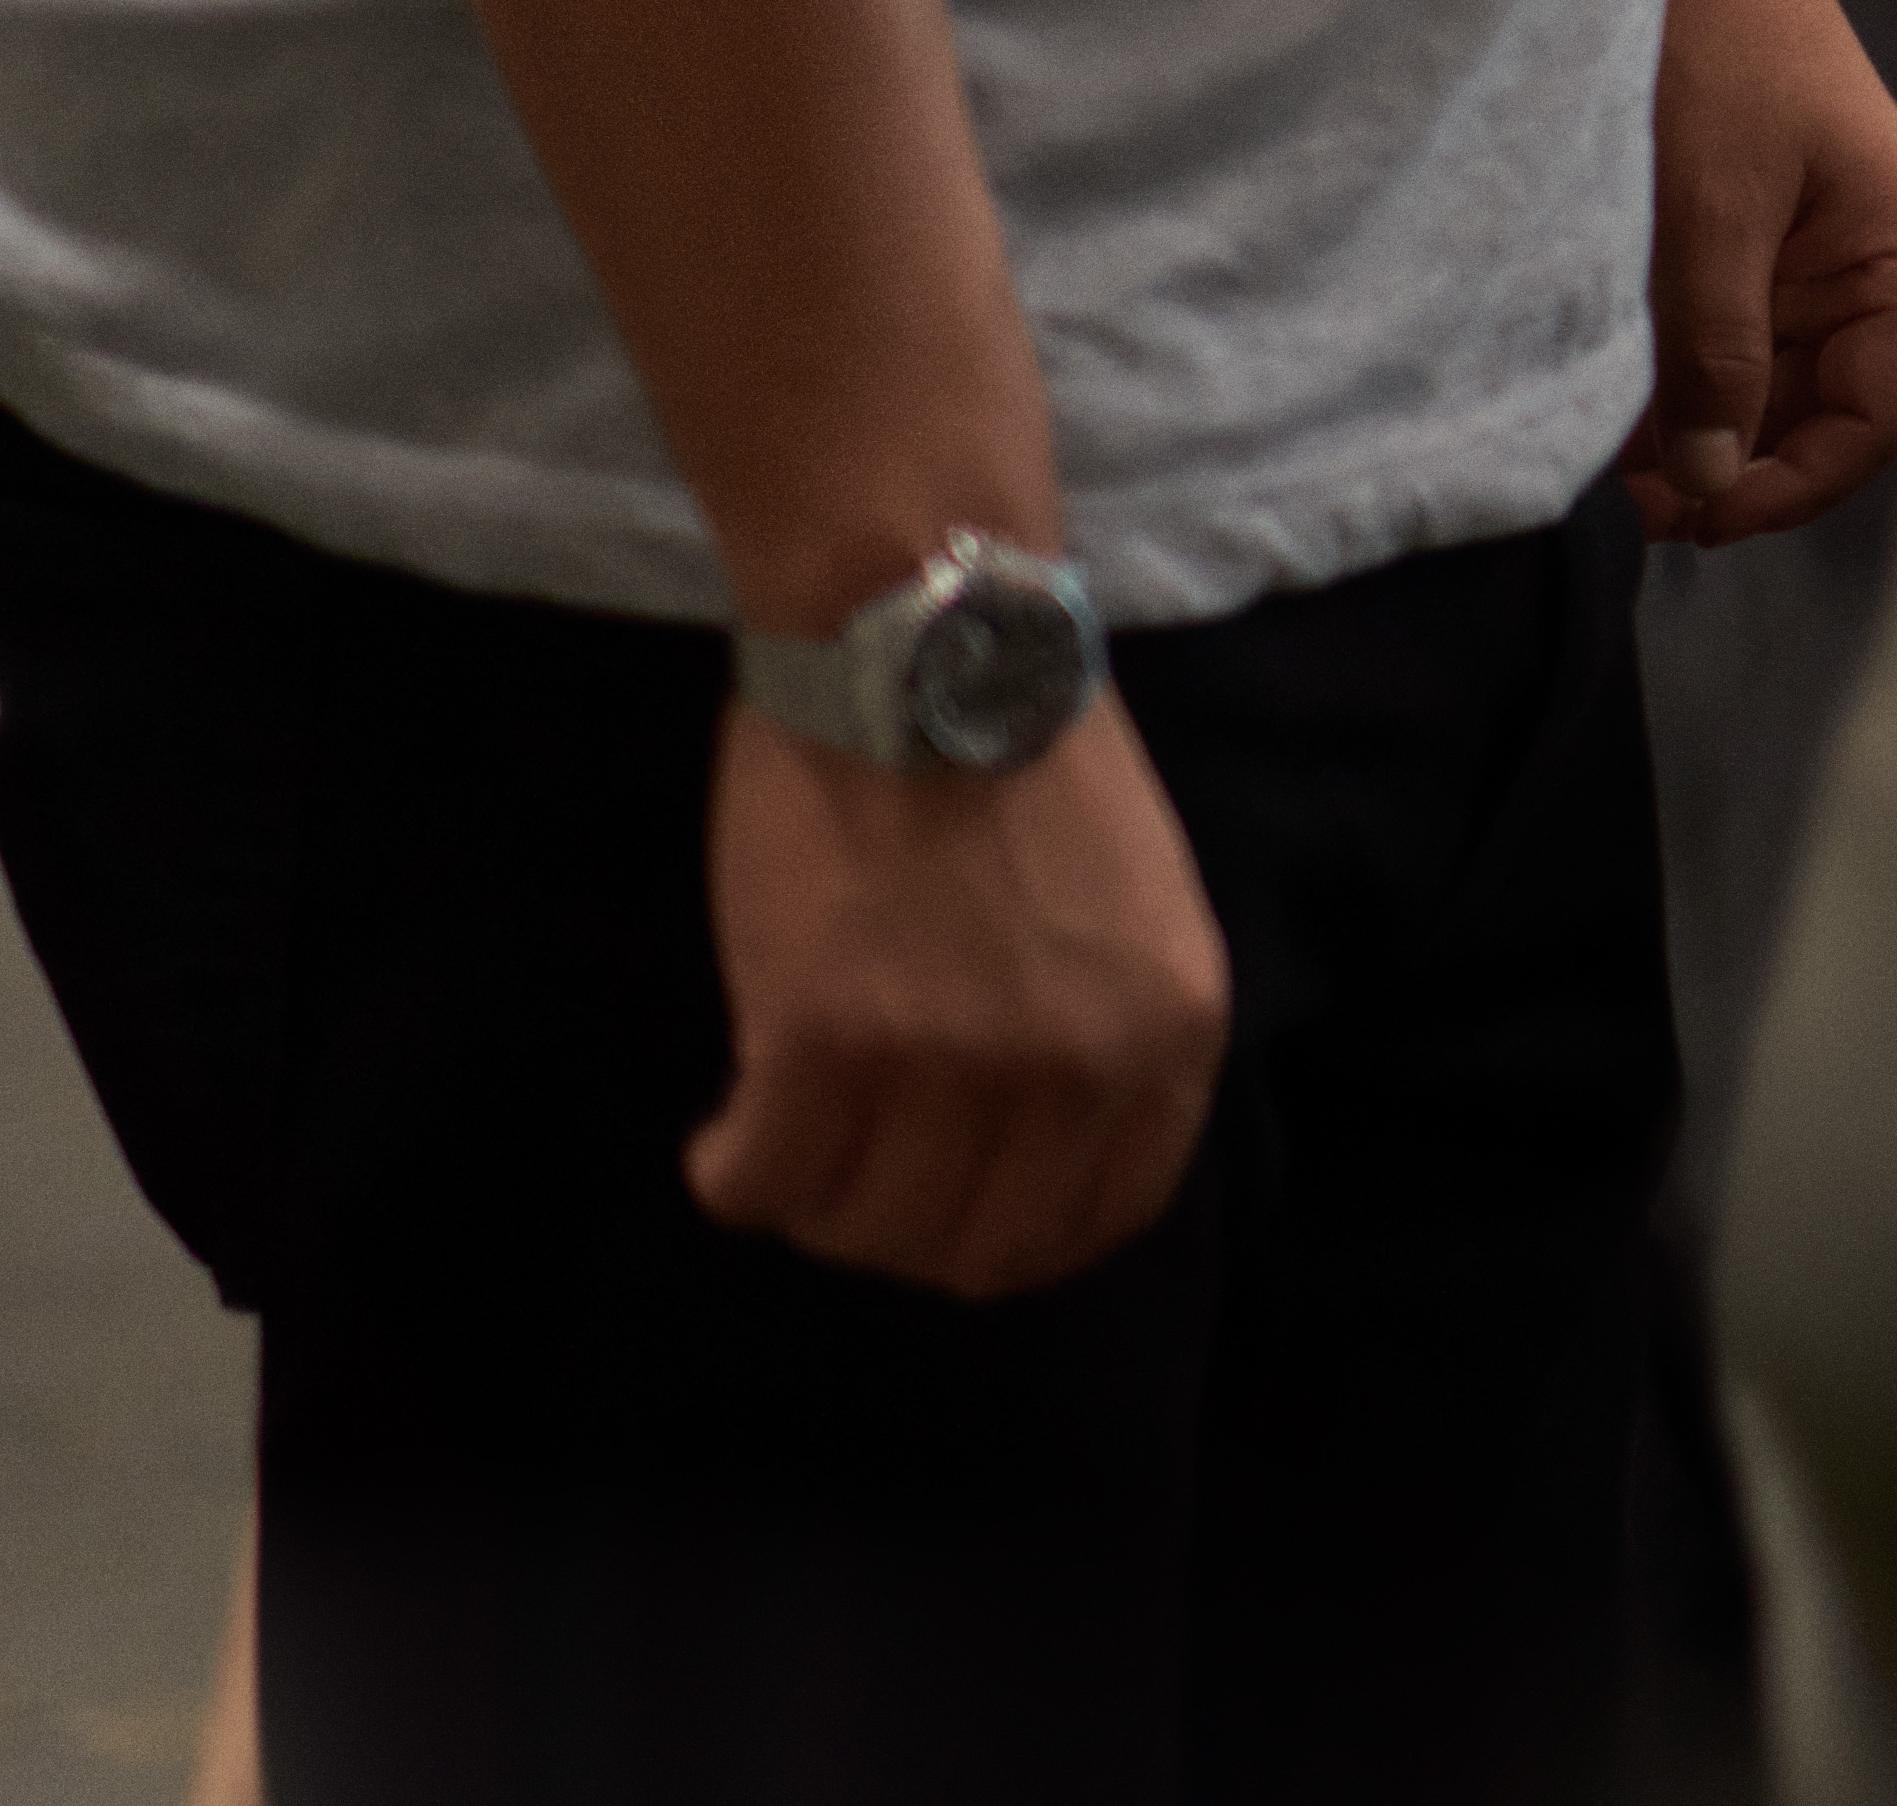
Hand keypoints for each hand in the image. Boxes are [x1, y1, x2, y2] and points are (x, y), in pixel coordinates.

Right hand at [688, 694, 1228, 1295]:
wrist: (929, 647)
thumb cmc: (1025, 760)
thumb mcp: (1132, 912)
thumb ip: (1104, 1034)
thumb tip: (1031, 1155)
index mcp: (1171, 1035)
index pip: (1097, 1220)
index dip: (1008, 1234)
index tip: (948, 1207)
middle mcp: (1076, 1071)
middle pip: (971, 1249)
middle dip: (899, 1229)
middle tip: (849, 1172)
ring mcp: (949, 1066)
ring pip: (857, 1230)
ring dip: (812, 1203)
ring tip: (788, 1137)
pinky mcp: (822, 1045)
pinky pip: (759, 1183)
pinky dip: (730, 1174)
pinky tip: (725, 1136)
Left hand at [1641, 0, 1896, 547]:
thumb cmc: (1717, 51)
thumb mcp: (1712, 213)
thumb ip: (1720, 354)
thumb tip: (1717, 485)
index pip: (1878, 416)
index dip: (1797, 485)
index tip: (1703, 521)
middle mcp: (1871, 262)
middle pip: (1822, 411)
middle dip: (1737, 469)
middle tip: (1634, 506)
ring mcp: (1811, 252)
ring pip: (1770, 384)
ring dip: (1701, 433)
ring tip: (1611, 468)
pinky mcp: (1752, 235)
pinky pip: (1730, 338)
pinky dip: (1679, 383)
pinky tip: (1614, 409)